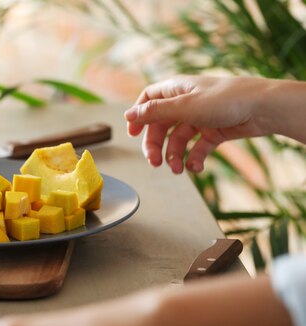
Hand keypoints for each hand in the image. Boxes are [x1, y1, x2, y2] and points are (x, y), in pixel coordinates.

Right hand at [124, 75, 279, 173]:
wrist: (264, 109)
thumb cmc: (226, 100)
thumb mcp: (184, 106)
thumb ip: (155, 112)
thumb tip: (128, 115)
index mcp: (177, 89)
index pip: (148, 100)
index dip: (138, 116)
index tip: (132, 134)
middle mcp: (186, 102)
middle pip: (160, 125)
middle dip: (155, 145)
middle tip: (154, 162)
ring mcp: (200, 118)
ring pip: (177, 140)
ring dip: (174, 156)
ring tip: (178, 170)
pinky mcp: (213, 131)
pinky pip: (196, 148)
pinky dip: (193, 159)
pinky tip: (195, 167)